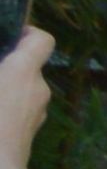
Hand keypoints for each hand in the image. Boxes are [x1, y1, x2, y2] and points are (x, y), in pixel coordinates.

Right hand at [0, 28, 46, 165]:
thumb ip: (0, 69)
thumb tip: (2, 73)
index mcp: (24, 71)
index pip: (42, 41)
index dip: (27, 33)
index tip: (9, 36)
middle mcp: (39, 90)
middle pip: (27, 69)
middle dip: (4, 68)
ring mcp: (37, 116)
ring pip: (21, 93)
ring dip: (3, 91)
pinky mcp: (29, 136)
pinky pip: (17, 113)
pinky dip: (3, 111)